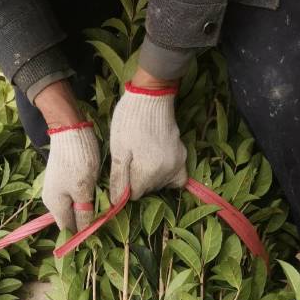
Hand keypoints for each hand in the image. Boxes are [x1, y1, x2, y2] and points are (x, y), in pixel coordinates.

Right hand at [35, 80, 99, 231]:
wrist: (70, 128)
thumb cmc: (77, 161)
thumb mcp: (83, 191)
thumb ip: (84, 214)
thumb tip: (86, 233)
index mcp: (55, 206)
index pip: (69, 230)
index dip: (83, 236)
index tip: (100, 236)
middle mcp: (53, 200)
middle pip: (71, 219)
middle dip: (87, 222)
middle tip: (106, 221)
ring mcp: (58, 188)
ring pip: (75, 207)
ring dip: (88, 210)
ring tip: (104, 210)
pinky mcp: (64, 178)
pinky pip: (76, 196)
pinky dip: (86, 198)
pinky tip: (97, 195)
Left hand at [109, 67, 186, 202]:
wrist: (151, 96)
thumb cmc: (129, 121)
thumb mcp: (118, 150)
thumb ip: (119, 179)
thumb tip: (117, 203)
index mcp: (147, 173)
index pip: (134, 195)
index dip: (126, 185)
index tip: (123, 169)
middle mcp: (165, 173)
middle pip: (148, 190)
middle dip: (138, 180)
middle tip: (132, 158)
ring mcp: (177, 164)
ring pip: (160, 184)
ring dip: (151, 177)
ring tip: (143, 155)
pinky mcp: (183, 156)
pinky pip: (178, 178)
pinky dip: (169, 176)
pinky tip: (159, 165)